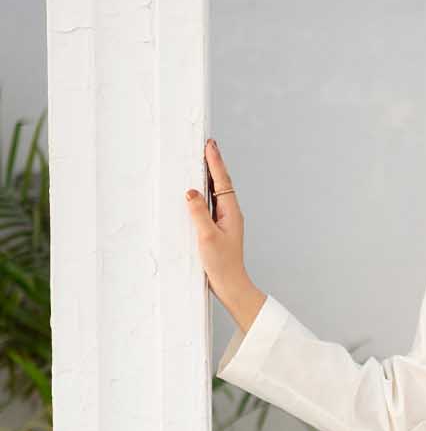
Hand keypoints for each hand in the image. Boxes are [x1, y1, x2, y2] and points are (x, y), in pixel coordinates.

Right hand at [185, 138, 262, 325]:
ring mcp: (224, 221)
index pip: (222, 181)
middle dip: (212, 163)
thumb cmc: (222, 265)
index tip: (210, 144)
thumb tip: (190, 191)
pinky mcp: (217, 229)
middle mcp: (229, 213)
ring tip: (199, 159)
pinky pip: (209, 204)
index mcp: (231, 212)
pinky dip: (203, 193)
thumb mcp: (207, 237)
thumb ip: (199, 213)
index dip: (215, 161)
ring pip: (214, 193)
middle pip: (220, 182)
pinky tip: (195, 191)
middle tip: (205, 144)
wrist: (230, 286)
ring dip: (207, 176)